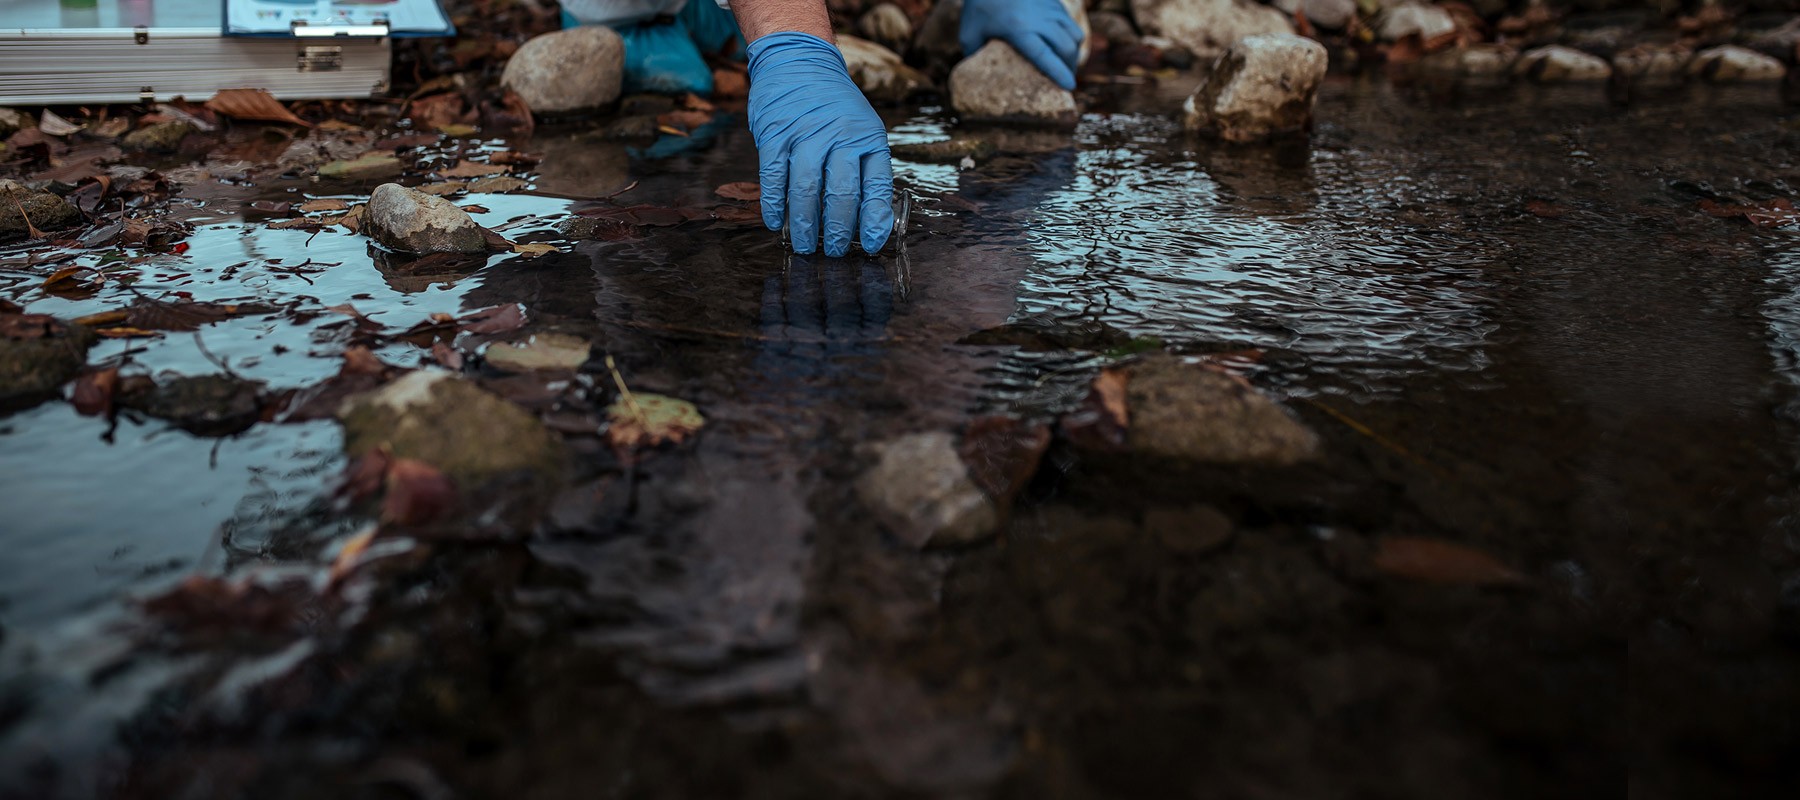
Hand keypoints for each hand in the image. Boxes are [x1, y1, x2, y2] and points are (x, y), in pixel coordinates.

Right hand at [746, 32, 893, 256]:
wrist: (800, 60)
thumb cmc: (834, 106)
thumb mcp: (862, 129)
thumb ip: (866, 169)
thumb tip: (871, 220)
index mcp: (868, 137)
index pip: (876, 185)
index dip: (874, 220)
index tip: (869, 245)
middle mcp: (840, 135)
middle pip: (841, 191)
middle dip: (837, 229)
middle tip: (832, 251)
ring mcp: (806, 133)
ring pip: (806, 188)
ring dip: (804, 224)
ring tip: (804, 246)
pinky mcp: (775, 133)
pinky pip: (774, 176)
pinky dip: (774, 204)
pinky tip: (776, 223)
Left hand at [960, 0, 1083, 90]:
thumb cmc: (978, 7)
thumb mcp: (969, 35)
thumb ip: (977, 58)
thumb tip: (981, 80)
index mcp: (1017, 29)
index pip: (1044, 54)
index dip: (1059, 72)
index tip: (1069, 87)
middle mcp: (1038, 18)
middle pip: (1066, 47)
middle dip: (1070, 68)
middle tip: (1066, 82)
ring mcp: (1049, 7)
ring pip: (1074, 34)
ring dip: (1073, 54)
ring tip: (1066, 67)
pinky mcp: (1053, 1)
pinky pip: (1070, 23)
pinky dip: (1070, 38)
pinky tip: (1061, 47)